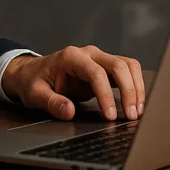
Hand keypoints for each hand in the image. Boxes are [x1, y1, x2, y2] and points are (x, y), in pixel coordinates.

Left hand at [1, 46, 144, 121]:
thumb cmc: (34, 81)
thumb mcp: (35, 94)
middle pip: (118, 65)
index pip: (96, 73)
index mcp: (71, 57)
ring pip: (128, 66)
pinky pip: (127, 72)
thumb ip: (52, 102)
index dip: (106, 95)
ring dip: (136, 87)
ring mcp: (99, 58)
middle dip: (129, 91)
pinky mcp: (105, 67)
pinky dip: (135, 86)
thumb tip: (69, 111)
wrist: (32, 72)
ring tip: (136, 112)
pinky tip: (135, 104)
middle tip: (130, 116)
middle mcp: (88, 53)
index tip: (110, 116)